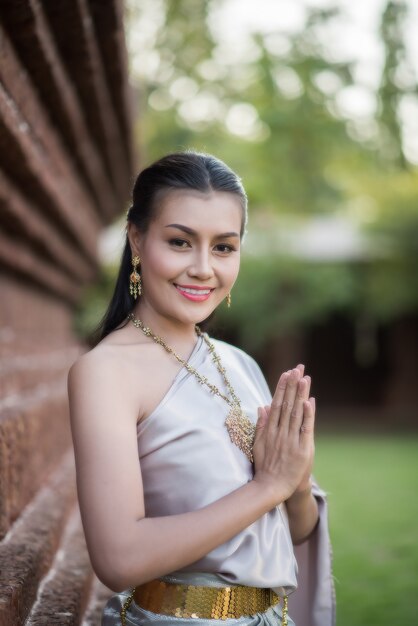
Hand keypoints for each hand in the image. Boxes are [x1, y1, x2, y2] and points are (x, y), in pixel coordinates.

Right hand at [252, 364, 315, 503]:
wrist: (272, 487)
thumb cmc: (266, 466)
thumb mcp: (258, 444)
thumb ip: (261, 425)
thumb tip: (262, 406)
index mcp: (270, 430)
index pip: (277, 403)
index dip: (282, 388)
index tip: (286, 373)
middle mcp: (280, 432)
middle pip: (287, 404)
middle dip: (292, 385)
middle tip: (297, 369)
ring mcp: (290, 440)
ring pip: (296, 413)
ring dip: (300, 395)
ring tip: (304, 378)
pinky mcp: (301, 449)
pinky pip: (305, 429)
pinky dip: (307, 415)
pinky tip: (309, 402)